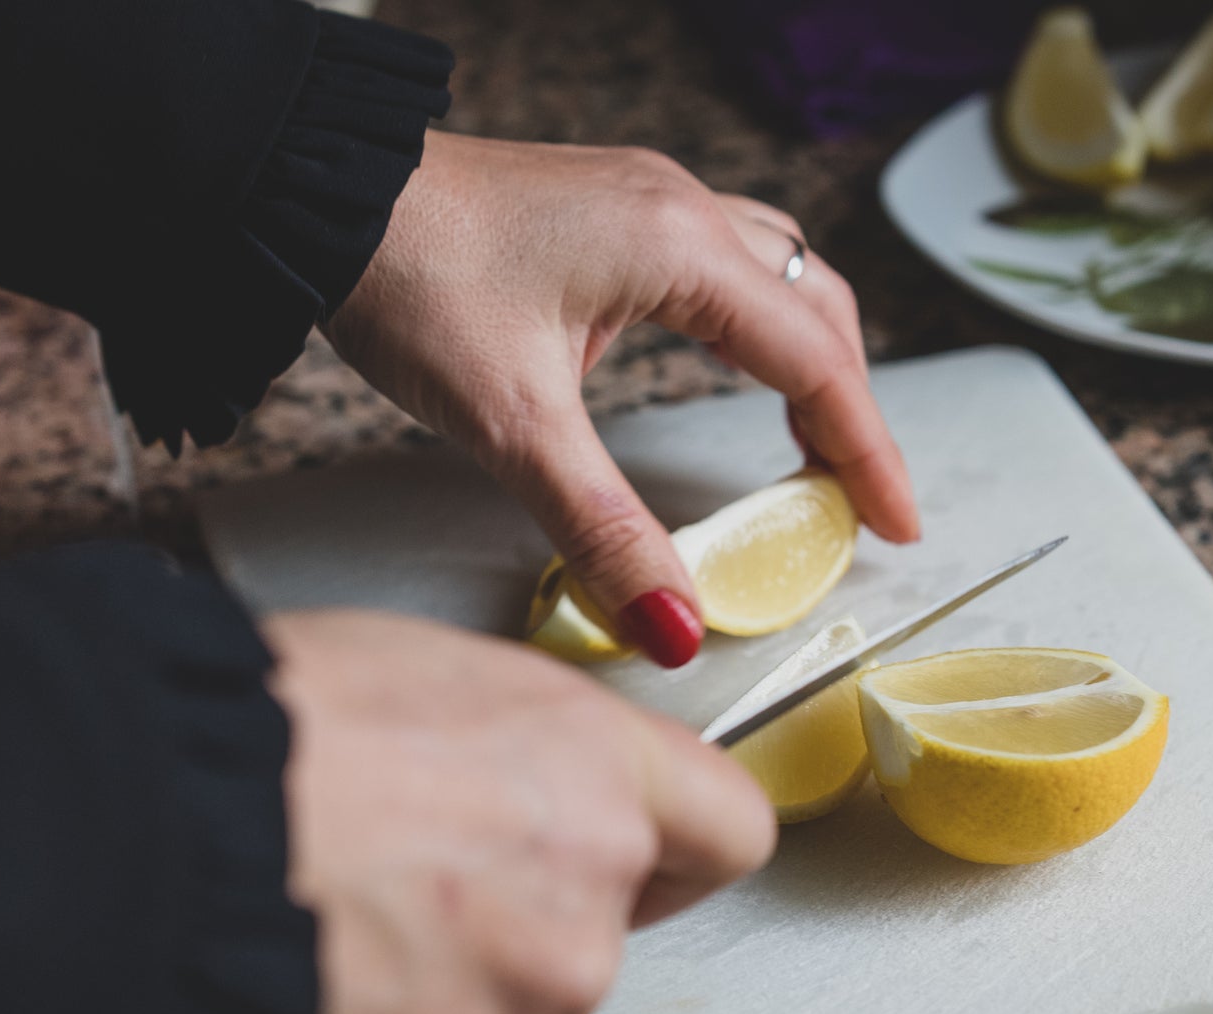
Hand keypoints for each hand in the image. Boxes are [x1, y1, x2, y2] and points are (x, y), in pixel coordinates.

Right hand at [261, 610, 775, 1013]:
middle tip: (401, 882)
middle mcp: (592, 888)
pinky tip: (321, 993)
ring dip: (454, 989)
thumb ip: (509, 737)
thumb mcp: (407, 668)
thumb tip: (508, 768)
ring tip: (339, 934)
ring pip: (522, 1007)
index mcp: (590, 764)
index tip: (640, 855)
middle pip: (603, 928)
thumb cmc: (246, 729)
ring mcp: (537, 1000)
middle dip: (520, 917)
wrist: (140, 839)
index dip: (677, 845)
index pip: (726, 827)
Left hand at [326, 131, 918, 667]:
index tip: (894, 523)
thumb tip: (675, 624)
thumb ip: (603, 531)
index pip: (816, 362)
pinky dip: (753, 321)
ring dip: (808, 354)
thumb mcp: (512, 424)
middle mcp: (679, 207)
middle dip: (849, 405)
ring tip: (812, 438)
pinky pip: (722, 259)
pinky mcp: (606, 205)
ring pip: (775, 273)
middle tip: (859, 495)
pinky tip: (726, 358)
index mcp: (680, 249)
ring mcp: (644, 196)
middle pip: (815, 307)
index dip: (866, 452)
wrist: (317, 190)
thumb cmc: (406, 276)